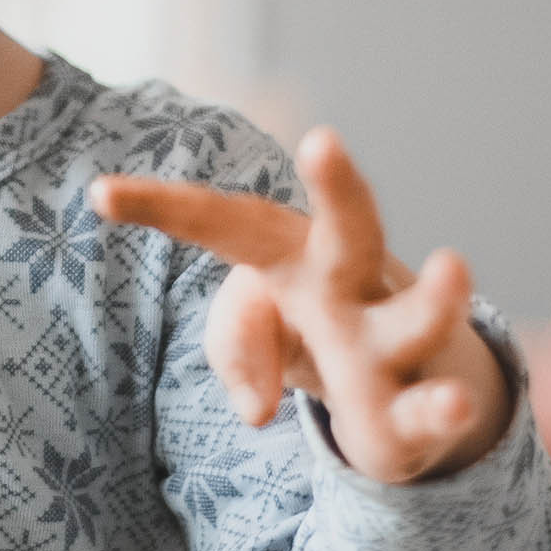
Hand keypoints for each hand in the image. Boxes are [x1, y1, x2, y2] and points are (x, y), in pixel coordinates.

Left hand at [89, 128, 510, 485]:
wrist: (395, 391)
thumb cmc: (303, 334)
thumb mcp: (248, 335)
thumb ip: (238, 347)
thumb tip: (255, 408)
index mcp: (289, 254)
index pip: (223, 223)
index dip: (162, 208)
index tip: (98, 194)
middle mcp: (349, 284)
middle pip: (351, 229)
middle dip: (339, 186)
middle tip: (322, 140)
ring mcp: (391, 341)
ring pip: (413, 320)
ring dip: (433, 300)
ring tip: (452, 265)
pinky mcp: (416, 410)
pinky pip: (428, 410)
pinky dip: (441, 409)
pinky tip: (450, 400)